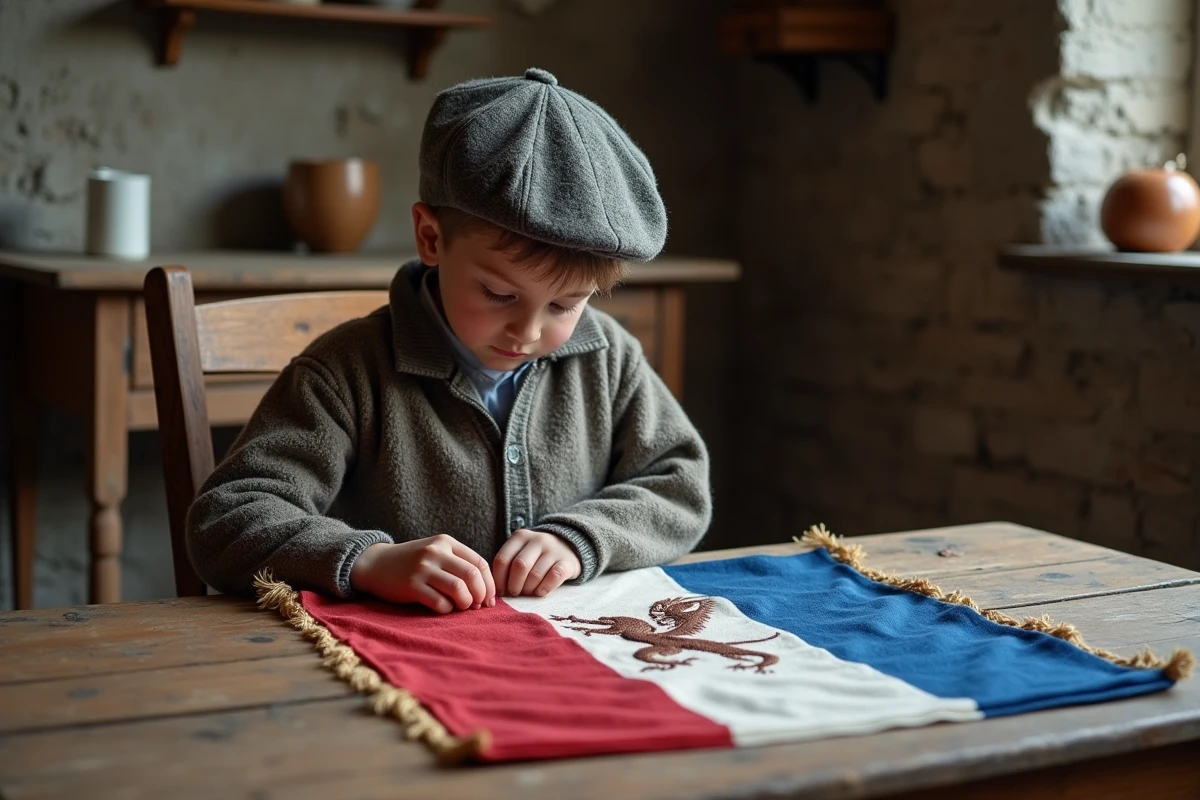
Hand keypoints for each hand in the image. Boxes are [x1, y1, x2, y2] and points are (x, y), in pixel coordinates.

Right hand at [349, 535, 495, 613]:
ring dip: (465, 603)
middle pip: (472, 575)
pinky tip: (442, 608)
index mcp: (446, 542)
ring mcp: (422, 568)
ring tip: (460, 607)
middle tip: (478, 606)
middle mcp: (436, 552)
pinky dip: (446, 609)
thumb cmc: (412, 563)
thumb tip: (486, 590)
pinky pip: (439, 602)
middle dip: (481, 595)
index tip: (489, 599)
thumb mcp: (436, 553)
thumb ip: (458, 564)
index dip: (489, 584)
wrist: (375, 564)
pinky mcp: (411, 586)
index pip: (479, 563)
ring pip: (459, 588)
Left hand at [492, 529, 581, 597]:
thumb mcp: (520, 553)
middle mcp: (537, 539)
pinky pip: (554, 577)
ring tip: (527, 593)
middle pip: (519, 566)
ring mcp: (554, 550)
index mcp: (520, 537)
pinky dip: (545, 588)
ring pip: (536, 574)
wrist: (567, 547)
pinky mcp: (568, 562)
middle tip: (515, 593)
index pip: (502, 559)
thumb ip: (508, 566)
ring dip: (528, 589)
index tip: (500, 591)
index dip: (499, 579)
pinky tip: (540, 592)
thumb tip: (496, 590)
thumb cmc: (536, 556)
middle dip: (514, 585)